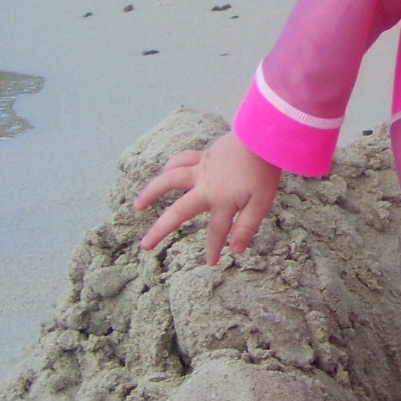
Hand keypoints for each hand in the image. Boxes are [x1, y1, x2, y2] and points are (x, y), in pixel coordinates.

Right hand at [134, 132, 281, 264]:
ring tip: (137, 206)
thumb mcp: (261, 203)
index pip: (216, 231)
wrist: (262, 137)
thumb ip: (246, 227)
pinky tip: (165, 171)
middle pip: (178, 211)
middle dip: (161, 230)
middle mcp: (205, 187)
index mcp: (222, 201)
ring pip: (169, 181)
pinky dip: (172, 165)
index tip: (212, 263)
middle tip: (144, 245)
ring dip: (151, 193)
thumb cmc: (263, 171)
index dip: (214, 248)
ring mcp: (201, 170)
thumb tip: (235, 250)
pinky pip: (182, 160)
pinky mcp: (204, 156)